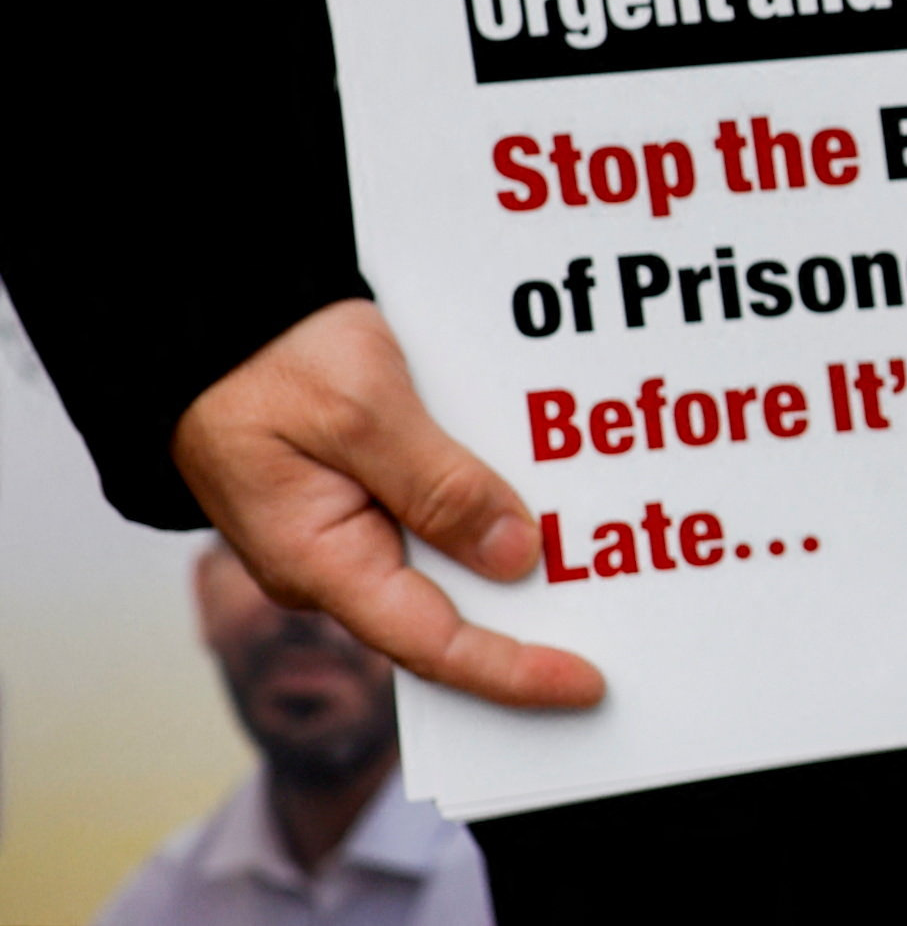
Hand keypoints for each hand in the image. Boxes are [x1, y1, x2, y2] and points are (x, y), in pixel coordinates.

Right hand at [172, 299, 602, 709]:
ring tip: (594, 549)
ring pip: (444, 556)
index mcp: (323, 562)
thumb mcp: (361, 412)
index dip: (513, 671)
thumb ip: (438, 485)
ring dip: (510, 548)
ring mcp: (344, 523)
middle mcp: (335, 560)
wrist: (203, 312)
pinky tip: (537, 481)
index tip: (586, 684)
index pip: (434, 644)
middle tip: (613, 609)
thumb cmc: (264, 357)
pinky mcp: (355, 484)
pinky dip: (483, 499)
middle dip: (526, 615)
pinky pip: (430, 507)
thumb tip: (514, 557)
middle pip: (445, 610)